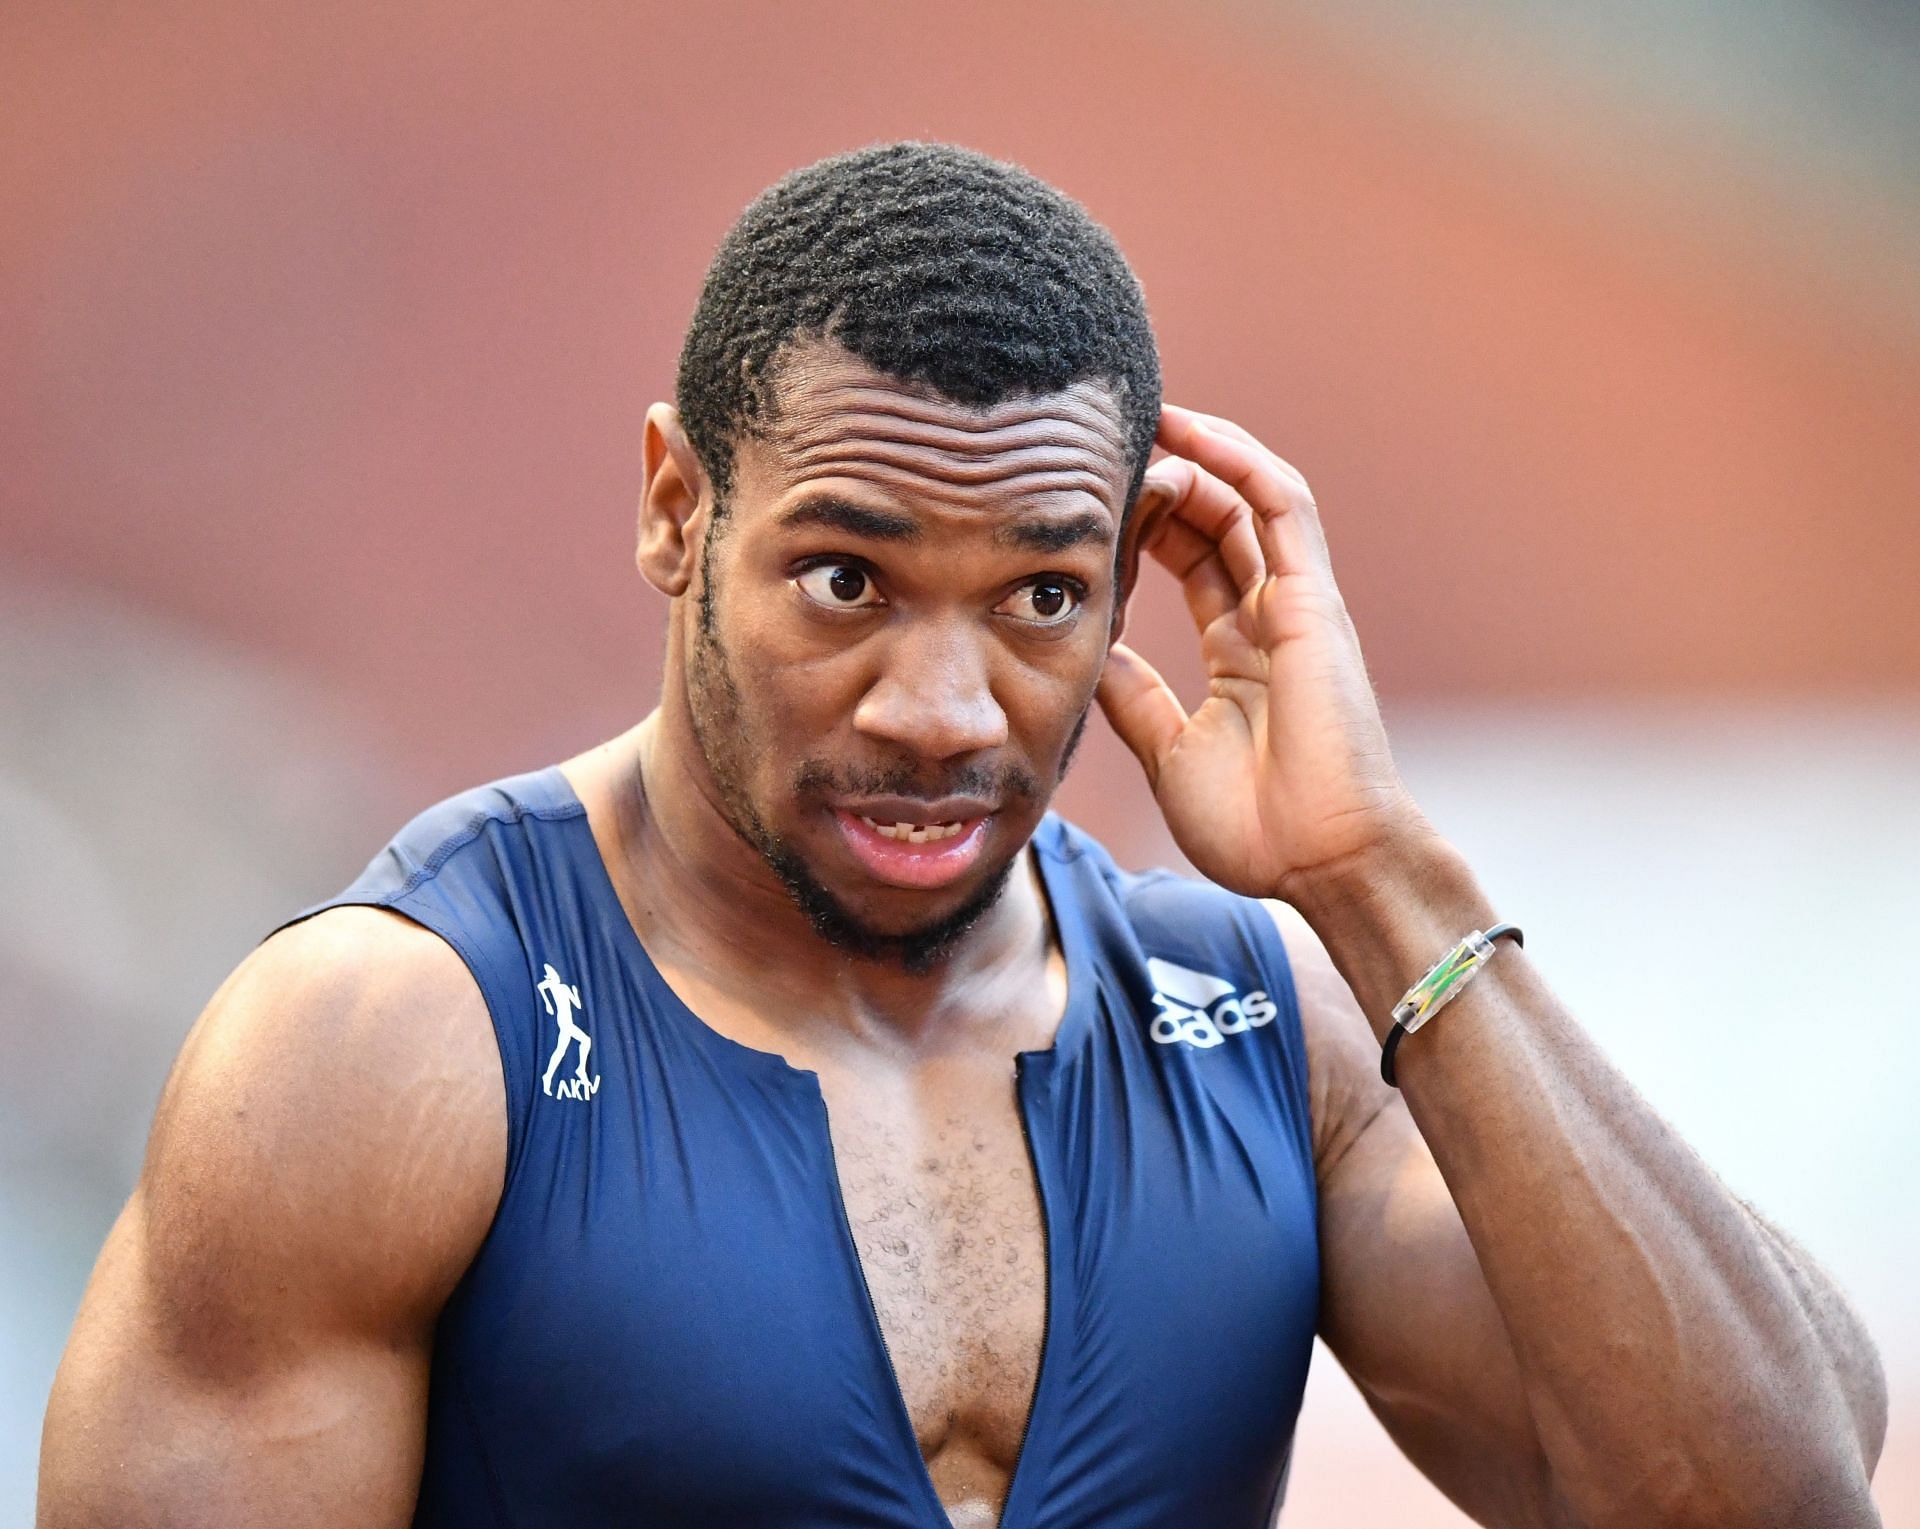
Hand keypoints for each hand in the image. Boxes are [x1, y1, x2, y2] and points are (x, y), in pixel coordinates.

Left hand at [1098, 404, 1429, 900]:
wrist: (1322, 861)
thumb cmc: (1258, 827)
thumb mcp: (1167, 752)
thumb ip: (1134, 696)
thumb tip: (1092, 651)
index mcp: (1240, 653)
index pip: (1192, 562)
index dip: (1147, 524)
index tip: (1092, 499)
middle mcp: (1270, 619)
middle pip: (1215, 522)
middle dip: (1163, 478)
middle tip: (1104, 448)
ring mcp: (1296, 606)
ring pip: (1247, 500)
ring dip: (1197, 455)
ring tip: (1143, 419)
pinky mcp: (1314, 601)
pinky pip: (1282, 508)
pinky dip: (1240, 463)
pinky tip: (1192, 433)